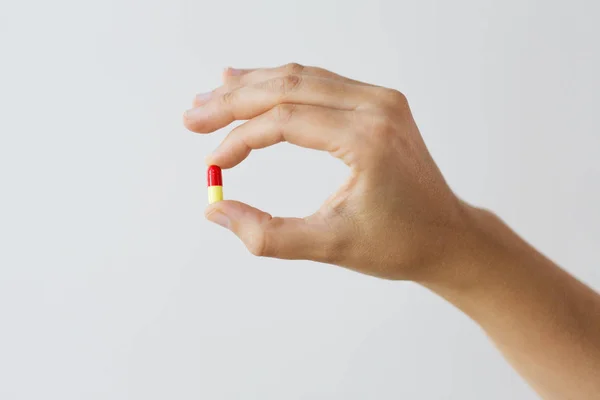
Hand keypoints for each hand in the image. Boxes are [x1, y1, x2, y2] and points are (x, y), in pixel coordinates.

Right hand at [184, 63, 470, 280]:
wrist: (447, 235)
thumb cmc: (398, 244)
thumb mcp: (329, 246)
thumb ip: (268, 235)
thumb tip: (215, 210)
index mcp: (368, 139)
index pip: (285, 120)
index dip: (239, 138)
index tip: (214, 162)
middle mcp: (377, 107)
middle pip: (288, 86)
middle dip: (234, 100)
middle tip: (192, 115)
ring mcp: (380, 100)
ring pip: (301, 78)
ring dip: (252, 87)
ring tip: (211, 98)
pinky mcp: (378, 103)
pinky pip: (319, 84)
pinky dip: (281, 87)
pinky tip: (253, 86)